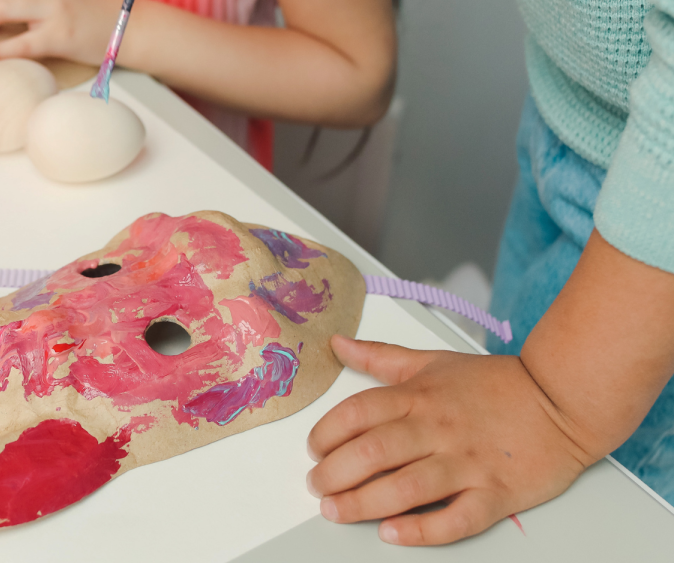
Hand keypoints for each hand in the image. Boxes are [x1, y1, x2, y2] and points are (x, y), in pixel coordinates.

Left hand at [306, 335, 594, 545]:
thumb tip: (337, 344)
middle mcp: (438, 429)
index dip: (326, 432)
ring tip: (336, 511)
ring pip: (406, 488)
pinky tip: (392, 533)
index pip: (358, 413)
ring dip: (363, 503)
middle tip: (317, 486)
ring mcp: (467, 463)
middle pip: (374, 452)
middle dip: (335, 473)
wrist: (563, 400)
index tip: (314, 448)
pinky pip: (455, 518)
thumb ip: (381, 357)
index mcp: (419, 396)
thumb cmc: (496, 384)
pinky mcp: (496, 494)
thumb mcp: (432, 361)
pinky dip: (421, 530)